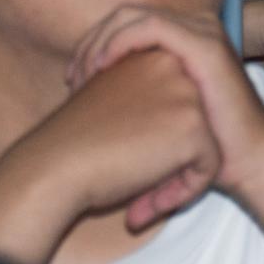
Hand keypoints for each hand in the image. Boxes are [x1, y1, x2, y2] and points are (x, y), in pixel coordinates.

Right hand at [0, 44, 226, 238]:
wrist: (55, 165)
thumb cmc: (75, 141)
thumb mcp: (113, 104)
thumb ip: (145, 103)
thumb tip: (170, 127)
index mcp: (150, 55)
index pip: (177, 106)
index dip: (156, 143)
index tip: (125, 165)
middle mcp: (172, 65)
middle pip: (197, 122)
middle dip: (174, 159)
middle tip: (136, 187)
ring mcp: (186, 92)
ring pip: (208, 145)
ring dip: (178, 176)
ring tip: (140, 200)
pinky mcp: (193, 124)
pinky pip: (208, 167)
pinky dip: (182, 193)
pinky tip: (141, 208)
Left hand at [69, 3, 263, 208]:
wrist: (249, 166)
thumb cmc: (201, 148)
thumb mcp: (162, 113)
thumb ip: (135, 93)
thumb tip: (91, 93)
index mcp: (183, 38)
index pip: (123, 25)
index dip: (92, 46)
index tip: (73, 80)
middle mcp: (194, 28)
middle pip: (123, 16)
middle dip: (91, 42)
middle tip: (73, 77)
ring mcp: (202, 33)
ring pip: (131, 16)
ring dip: (100, 41)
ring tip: (82, 74)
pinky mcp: (205, 46)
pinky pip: (150, 27)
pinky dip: (119, 42)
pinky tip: (102, 66)